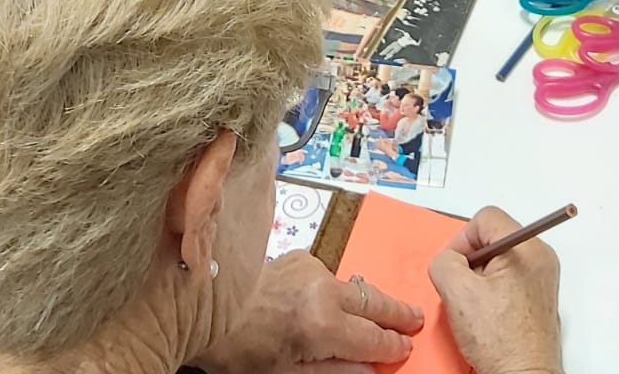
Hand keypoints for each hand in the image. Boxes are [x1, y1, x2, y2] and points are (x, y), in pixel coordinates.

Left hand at [197, 250, 422, 373]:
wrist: (203, 304)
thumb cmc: (241, 350)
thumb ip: (336, 373)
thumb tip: (370, 369)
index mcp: (324, 324)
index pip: (374, 338)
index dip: (393, 346)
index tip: (406, 348)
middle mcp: (324, 289)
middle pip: (373, 302)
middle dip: (397, 313)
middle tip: (416, 319)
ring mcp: (312, 268)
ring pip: (354, 286)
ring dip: (369, 300)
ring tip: (384, 311)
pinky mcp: (299, 255)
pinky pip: (330, 275)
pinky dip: (339, 289)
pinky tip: (332, 301)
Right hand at [429, 206, 562, 373]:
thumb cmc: (501, 342)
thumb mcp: (456, 292)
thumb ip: (444, 261)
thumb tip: (448, 260)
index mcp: (527, 248)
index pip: (486, 218)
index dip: (462, 239)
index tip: (455, 265)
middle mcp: (541, 258)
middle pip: (493, 237)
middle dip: (471, 261)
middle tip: (463, 289)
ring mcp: (542, 278)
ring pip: (499, 259)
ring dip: (479, 278)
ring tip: (476, 307)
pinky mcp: (538, 297)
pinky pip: (508, 278)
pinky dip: (492, 291)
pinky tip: (486, 315)